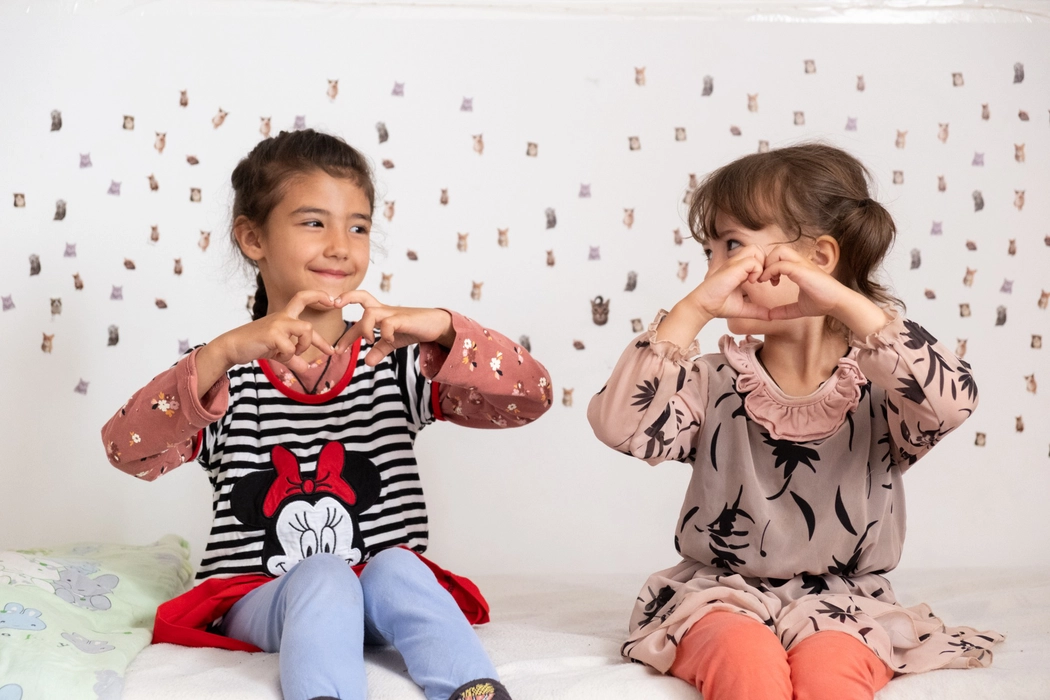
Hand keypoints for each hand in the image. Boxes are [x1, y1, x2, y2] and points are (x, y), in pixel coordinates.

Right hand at [215, 290, 336, 372]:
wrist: (232, 346)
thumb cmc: (255, 345)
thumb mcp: (278, 351)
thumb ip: (293, 358)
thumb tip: (306, 368)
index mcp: (284, 316)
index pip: (302, 298)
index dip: (318, 295)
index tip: (332, 299)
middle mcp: (282, 317)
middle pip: (306, 316)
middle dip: (319, 329)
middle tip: (331, 339)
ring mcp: (277, 324)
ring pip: (306, 331)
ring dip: (302, 347)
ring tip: (290, 354)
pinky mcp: (272, 334)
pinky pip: (290, 349)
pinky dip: (287, 357)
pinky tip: (275, 356)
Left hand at [333, 291, 455, 366]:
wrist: (436, 326)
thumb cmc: (413, 329)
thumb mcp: (393, 342)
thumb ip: (379, 350)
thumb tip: (366, 363)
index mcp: (380, 314)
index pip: (358, 317)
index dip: (346, 334)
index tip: (336, 349)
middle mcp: (384, 310)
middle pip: (362, 296)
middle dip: (346, 298)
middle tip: (334, 305)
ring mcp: (394, 314)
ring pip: (370, 312)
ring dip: (364, 328)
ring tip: (369, 341)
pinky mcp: (404, 319)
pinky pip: (388, 323)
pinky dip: (384, 334)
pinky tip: (387, 341)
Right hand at [686, 244, 772, 320]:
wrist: (703, 306)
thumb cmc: (718, 305)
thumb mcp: (743, 308)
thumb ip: (757, 310)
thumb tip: (771, 317)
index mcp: (738, 269)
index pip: (756, 256)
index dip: (764, 267)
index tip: (763, 282)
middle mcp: (736, 263)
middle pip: (757, 248)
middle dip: (765, 262)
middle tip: (763, 279)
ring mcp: (733, 264)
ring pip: (755, 249)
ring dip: (761, 264)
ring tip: (757, 280)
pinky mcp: (732, 268)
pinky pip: (752, 261)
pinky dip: (757, 271)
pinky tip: (751, 282)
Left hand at [756, 245, 850, 319]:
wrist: (839, 304)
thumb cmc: (823, 303)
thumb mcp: (799, 307)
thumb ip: (784, 310)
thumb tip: (770, 316)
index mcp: (800, 268)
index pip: (780, 256)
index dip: (769, 266)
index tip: (765, 281)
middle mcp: (801, 263)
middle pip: (778, 249)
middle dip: (767, 261)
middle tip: (764, 278)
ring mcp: (802, 265)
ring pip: (779, 251)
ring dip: (769, 264)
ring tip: (767, 280)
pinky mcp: (803, 271)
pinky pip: (782, 264)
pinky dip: (772, 271)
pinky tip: (772, 282)